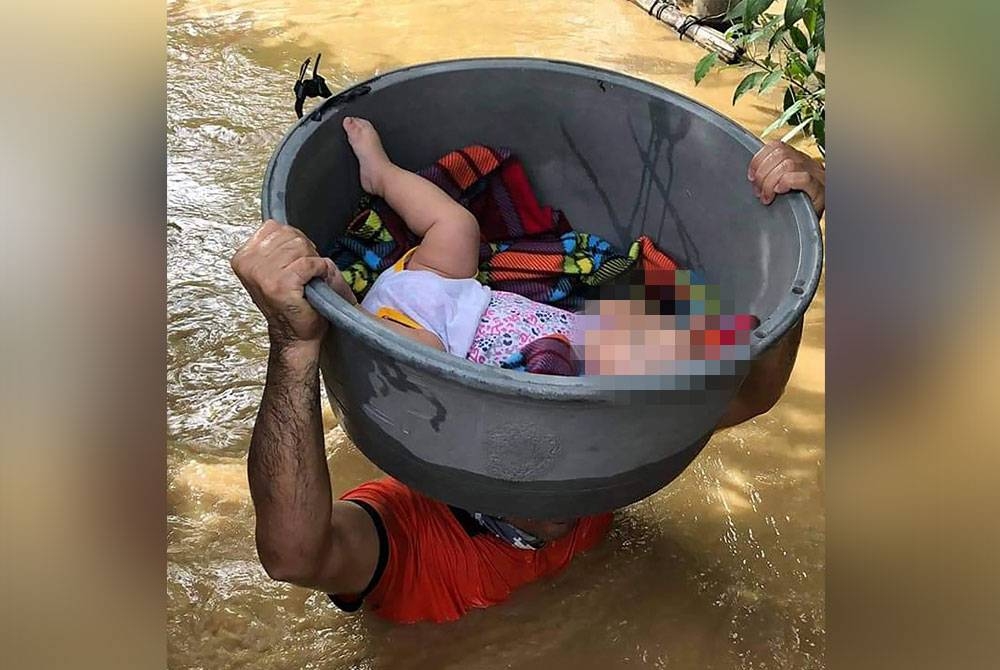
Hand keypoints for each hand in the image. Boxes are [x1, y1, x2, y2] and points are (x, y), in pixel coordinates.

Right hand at [231, 219, 342, 347]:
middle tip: (304, 274)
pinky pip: (309, 263)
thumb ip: (281, 244)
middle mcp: (248, 264)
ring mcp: (262, 274)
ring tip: (307, 280)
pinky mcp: (280, 284)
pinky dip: (319, 271)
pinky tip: (314, 283)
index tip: (294, 262)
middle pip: (289, 234)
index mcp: (243, 257)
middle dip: (304, 251)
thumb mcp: (278, 267)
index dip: (293, 242)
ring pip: (300, 246)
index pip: (274, 227)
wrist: (295, 335)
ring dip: (312, 262)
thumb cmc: (291, 303)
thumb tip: (294, 229)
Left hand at [748, 141, 824, 216]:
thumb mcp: (782, 186)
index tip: (751, 176)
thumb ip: (770, 176)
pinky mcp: (819, 189)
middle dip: (762, 173)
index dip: (759, 159)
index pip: (776, 146)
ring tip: (767, 196)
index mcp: (796, 160)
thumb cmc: (798, 205)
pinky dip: (787, 183)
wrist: (815, 220)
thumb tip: (751, 177)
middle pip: (780, 154)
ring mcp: (815, 174)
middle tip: (758, 191)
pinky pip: (803, 178)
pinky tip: (780, 191)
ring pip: (788, 164)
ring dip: (770, 181)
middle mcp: (806, 163)